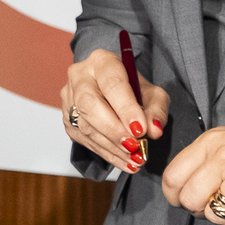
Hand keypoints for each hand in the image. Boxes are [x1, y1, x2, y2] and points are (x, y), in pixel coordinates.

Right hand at [62, 46, 170, 171]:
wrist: (113, 90)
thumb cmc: (133, 89)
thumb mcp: (152, 93)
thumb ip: (156, 109)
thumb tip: (153, 131)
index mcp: (101, 62)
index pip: (112, 84)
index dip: (126, 108)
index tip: (141, 130)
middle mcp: (79, 77)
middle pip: (89, 104)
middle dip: (114, 130)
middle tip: (134, 147)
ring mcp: (69, 99)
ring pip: (86, 126)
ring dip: (112, 147)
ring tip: (135, 159)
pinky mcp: (67, 120)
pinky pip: (84, 140)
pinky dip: (107, 154)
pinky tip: (125, 162)